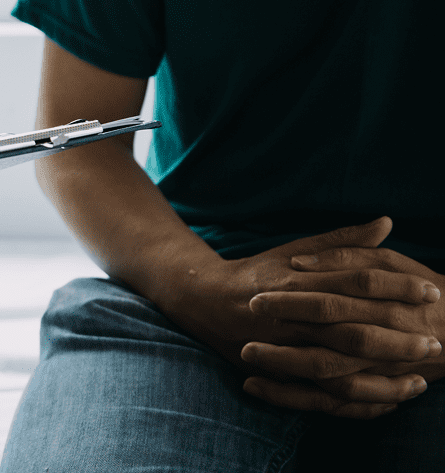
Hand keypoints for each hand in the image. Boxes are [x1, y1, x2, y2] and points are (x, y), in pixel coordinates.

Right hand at [161, 218, 436, 417]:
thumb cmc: (259, 272)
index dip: (395, 287)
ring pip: (336, 368)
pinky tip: (386, 403)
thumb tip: (388, 223)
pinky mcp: (277, 372)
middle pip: (350, 330)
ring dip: (380, 377)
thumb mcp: (297, 249)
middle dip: (395, 338)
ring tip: (419, 381)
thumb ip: (344, 241)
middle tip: (435, 341)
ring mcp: (282, 347)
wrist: (203, 301)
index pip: (355, 281)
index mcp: (299, 279)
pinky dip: (354, 402)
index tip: (431, 291)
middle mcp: (290, 314)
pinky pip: (318, 395)